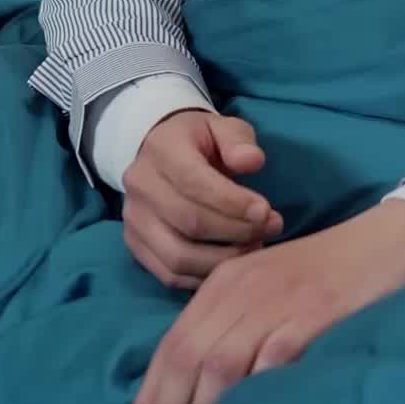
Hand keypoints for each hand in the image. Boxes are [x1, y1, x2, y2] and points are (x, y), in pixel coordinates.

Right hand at [121, 109, 282, 289]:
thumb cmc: (199, 141)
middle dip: (237, 231)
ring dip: (223, 260)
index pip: (194, 182)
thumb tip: (253, 161)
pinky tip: (230, 262)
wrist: (159, 151)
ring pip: (178, 256)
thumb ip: (238, 140)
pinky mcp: (135, 245)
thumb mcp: (222, 126)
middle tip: (271, 228)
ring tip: (254, 247)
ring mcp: (133, 219)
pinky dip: (204, 276)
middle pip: (189, 222)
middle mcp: (140, 186)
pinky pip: (169, 275)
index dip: (233, 202)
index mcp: (162, 149)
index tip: (266, 211)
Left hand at [128, 198, 404, 403]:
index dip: (152, 390)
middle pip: (188, 354)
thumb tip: (199, 387)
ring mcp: (278, 300)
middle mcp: (243, 288)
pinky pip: (271, 357)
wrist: (390, 241)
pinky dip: (252, 391)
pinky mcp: (314, 313)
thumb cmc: (329, 273)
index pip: (174, 340)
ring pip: (219, 360)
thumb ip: (237, 324)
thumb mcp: (270, 288)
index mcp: (227, 282)